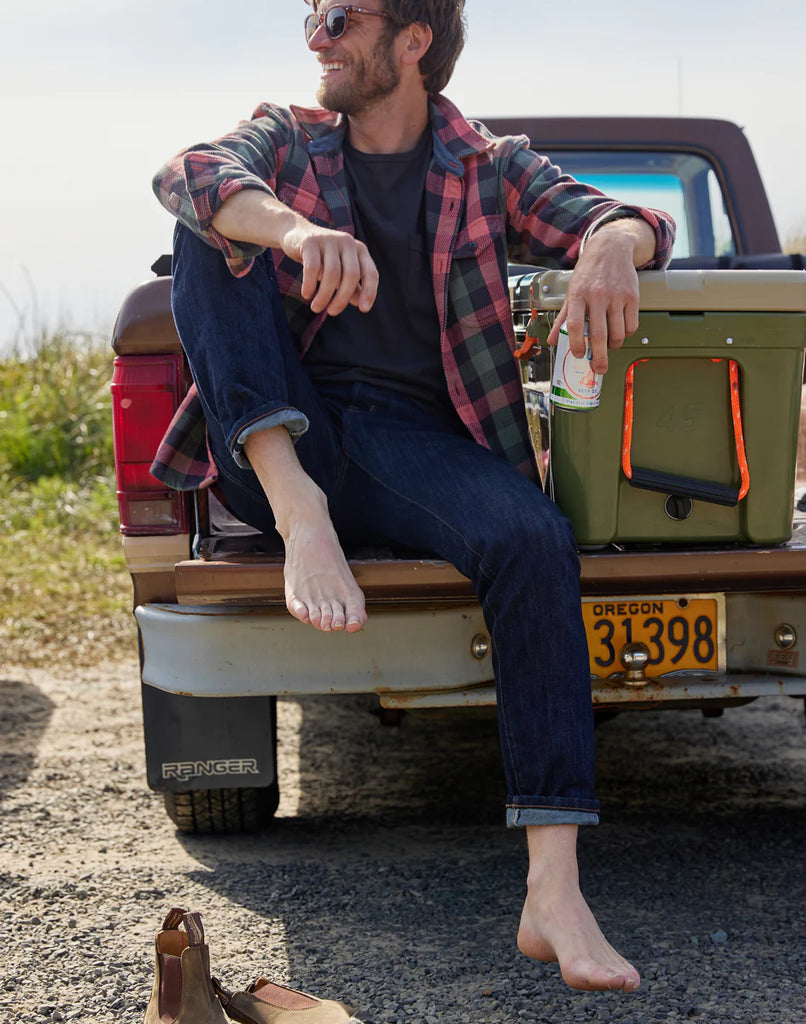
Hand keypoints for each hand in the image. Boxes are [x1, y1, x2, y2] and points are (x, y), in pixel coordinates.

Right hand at [281, 220, 378, 316]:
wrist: (297, 234)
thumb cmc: (322, 258)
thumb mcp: (340, 271)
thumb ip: (351, 286)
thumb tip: (360, 303)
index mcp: (359, 250)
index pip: (371, 272)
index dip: (370, 292)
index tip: (363, 310)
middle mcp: (347, 242)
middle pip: (351, 275)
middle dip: (342, 298)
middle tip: (332, 312)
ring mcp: (329, 239)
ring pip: (332, 273)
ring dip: (324, 295)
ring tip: (316, 308)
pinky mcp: (310, 241)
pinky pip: (312, 268)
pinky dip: (310, 284)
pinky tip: (307, 294)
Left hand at [546, 219, 652, 373]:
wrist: (611, 248)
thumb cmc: (588, 273)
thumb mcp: (571, 292)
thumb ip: (563, 317)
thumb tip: (553, 340)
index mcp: (578, 295)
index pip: (575, 324)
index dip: (576, 344)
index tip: (578, 355)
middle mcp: (597, 295)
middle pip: (599, 334)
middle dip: (599, 357)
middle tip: (599, 369)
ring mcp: (617, 296)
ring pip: (618, 333)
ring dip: (613, 346)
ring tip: (609, 346)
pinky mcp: (632, 296)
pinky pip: (631, 325)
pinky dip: (626, 334)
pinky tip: (620, 330)